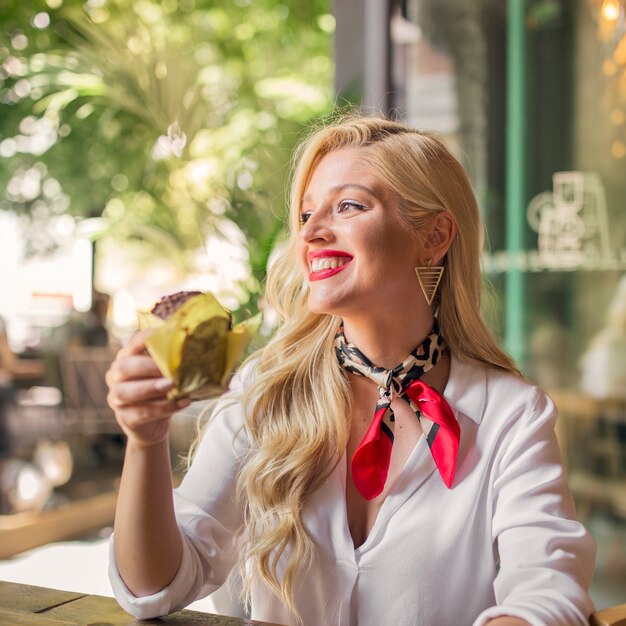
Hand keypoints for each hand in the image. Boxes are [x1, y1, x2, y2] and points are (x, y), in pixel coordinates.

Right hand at [106, 330, 189, 447]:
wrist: (153, 426)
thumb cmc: (161, 392)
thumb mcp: (165, 373)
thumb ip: (174, 361)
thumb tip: (200, 348)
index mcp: (126, 358)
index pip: (132, 342)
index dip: (146, 338)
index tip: (164, 334)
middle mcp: (116, 376)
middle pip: (124, 366)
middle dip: (147, 366)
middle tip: (169, 367)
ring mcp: (117, 398)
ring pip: (125, 392)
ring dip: (150, 387)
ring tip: (172, 385)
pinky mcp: (126, 418)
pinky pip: (142, 413)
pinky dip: (164, 408)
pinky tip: (182, 402)